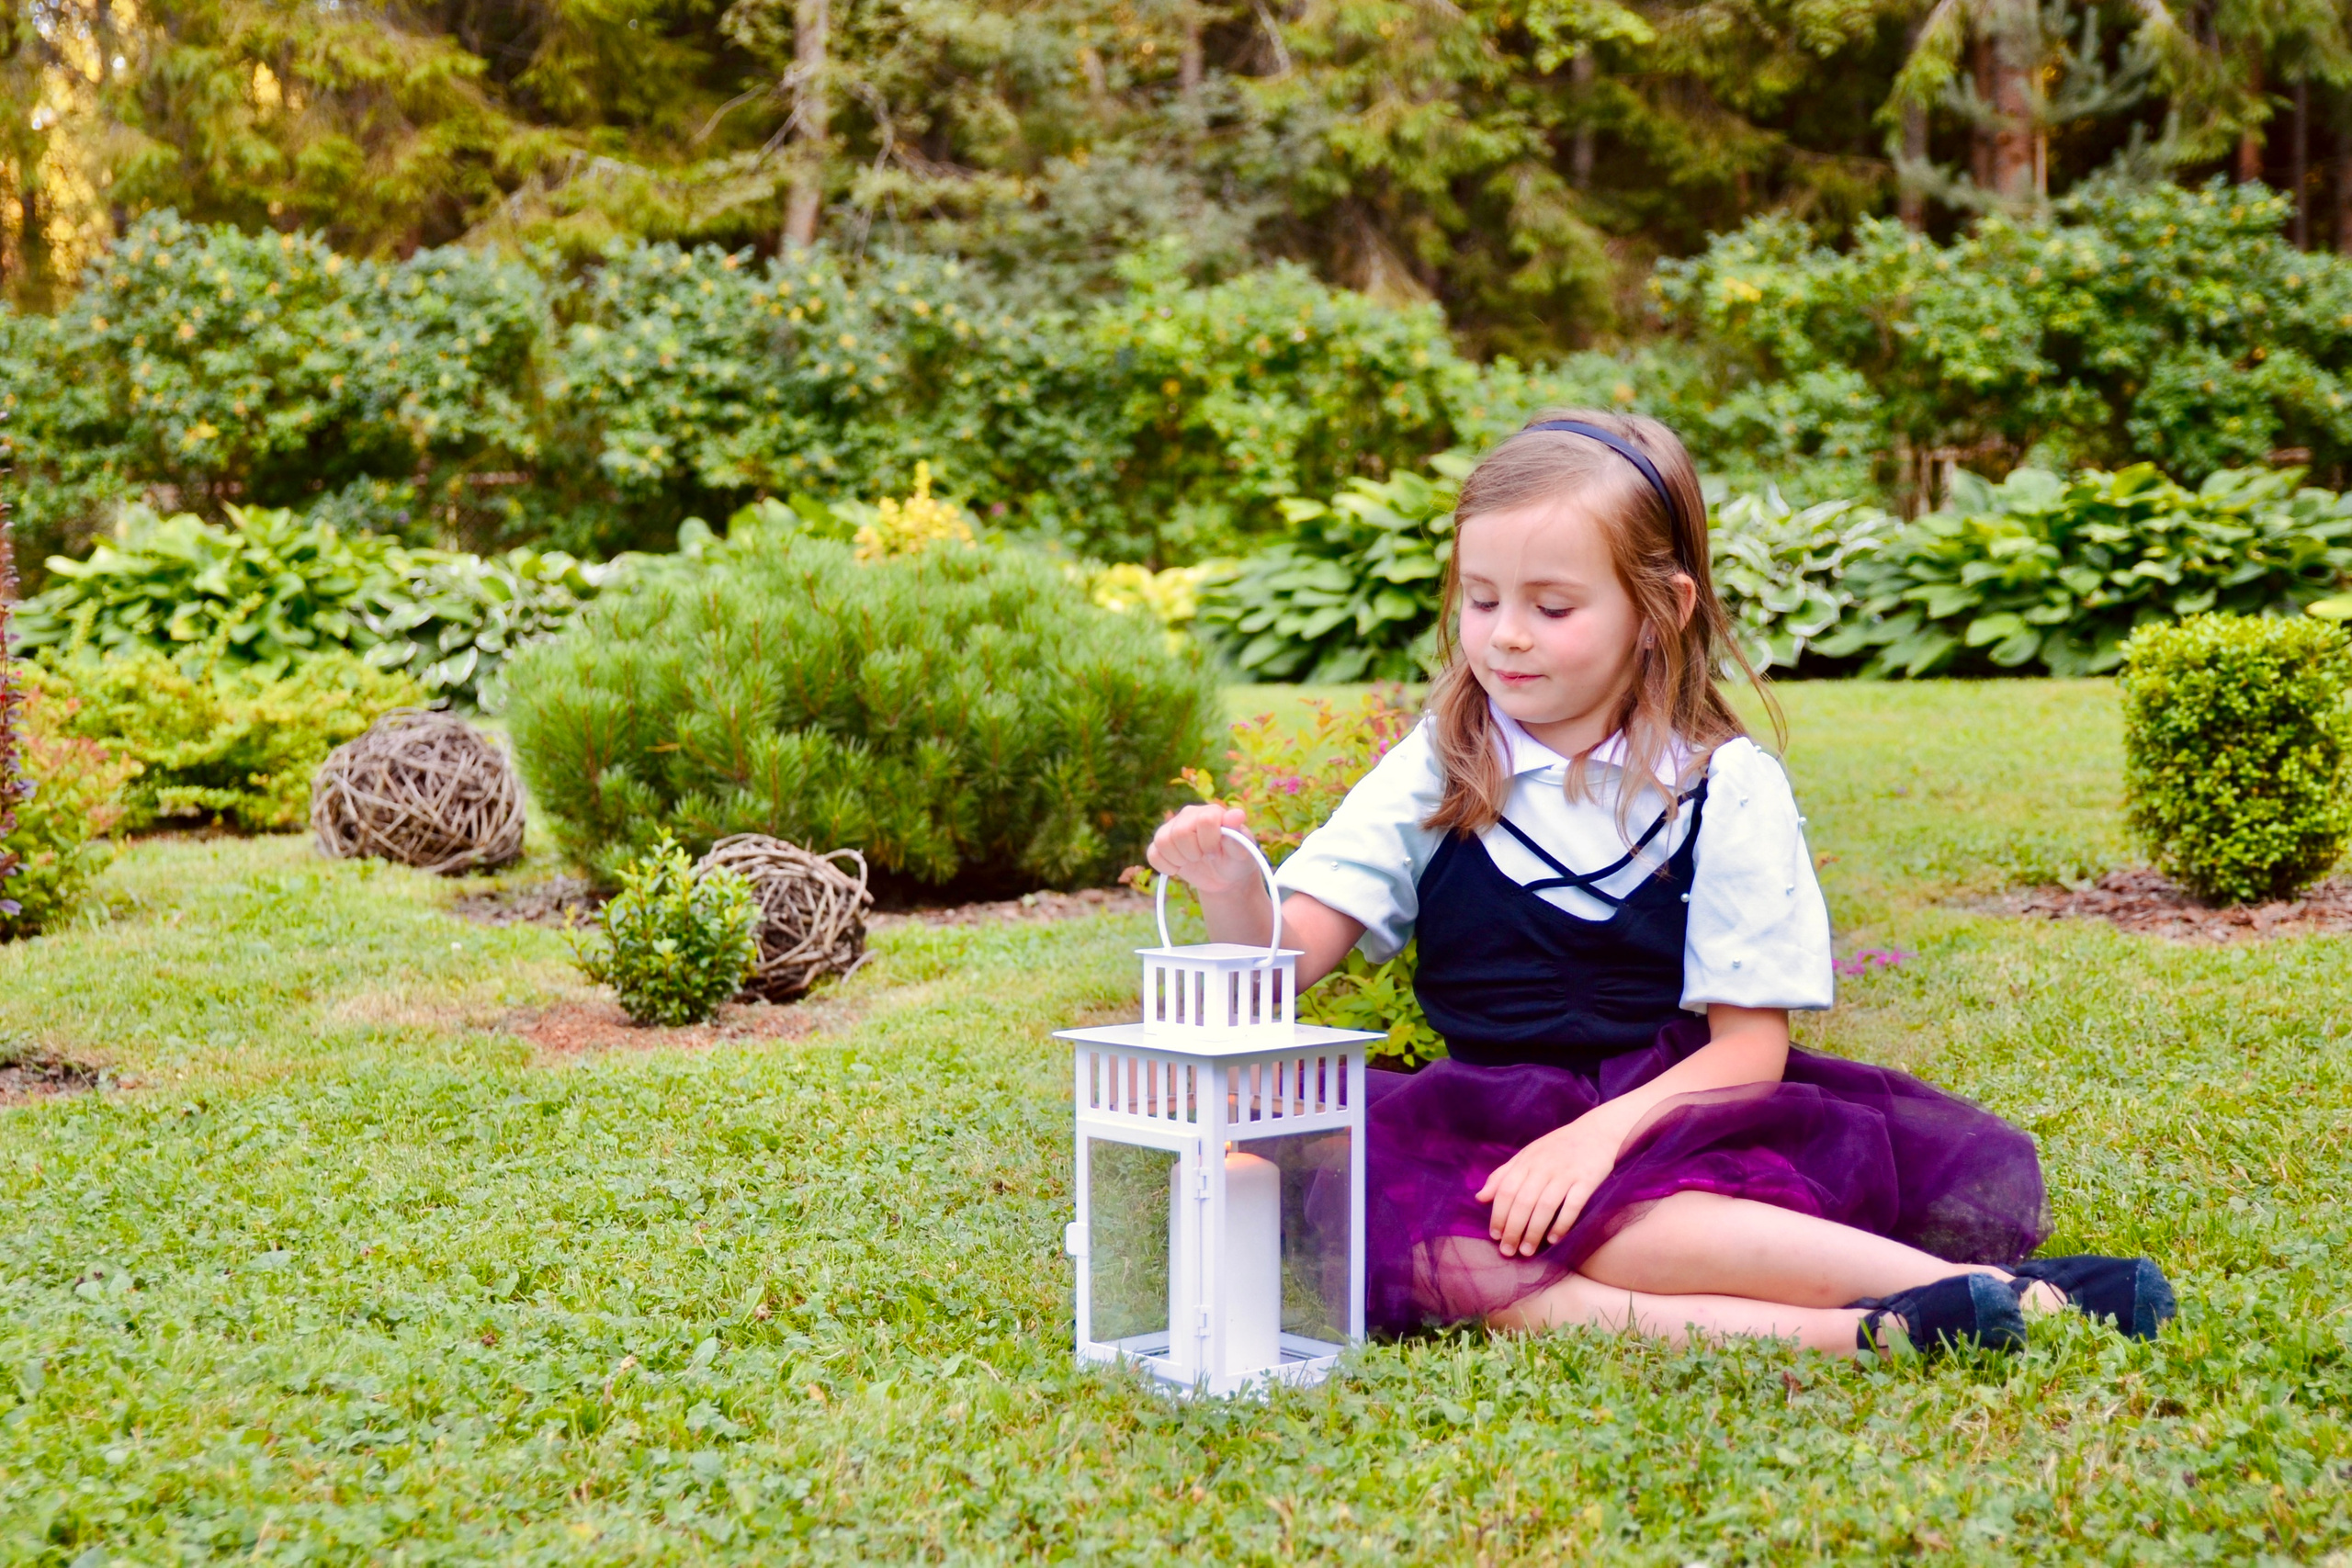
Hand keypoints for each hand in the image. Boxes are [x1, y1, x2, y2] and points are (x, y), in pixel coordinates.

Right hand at [1146, 803, 1259, 894]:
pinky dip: (1165, 866)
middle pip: (1179, 832)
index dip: (1209, 842)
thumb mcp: (1242, 852)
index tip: (1216, 852)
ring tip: (1193, 861)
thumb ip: (1239, 835)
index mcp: (1211, 812)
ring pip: (1162, 841)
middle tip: (1204, 857)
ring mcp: (1173, 828)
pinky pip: (1152, 854)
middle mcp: (1189, 815)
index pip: (1204, 821)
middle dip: (1193, 853)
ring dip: (1179, 860)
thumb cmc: (1236, 860)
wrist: (1225, 877)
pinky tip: (1178, 868)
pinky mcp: (1161, 844)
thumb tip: (1237, 814)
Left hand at [1475, 1113, 1622, 1256]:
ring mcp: (1566, 1173)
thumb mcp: (1527, 1155)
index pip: (1506, 1190)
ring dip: (1534, 1231)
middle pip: (1523, 1202)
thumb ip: (1503, 1176)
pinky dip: (1562, 1224)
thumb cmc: (1557, 1147)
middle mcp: (1544, 1166)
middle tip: (1508, 1251)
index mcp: (1526, 1161)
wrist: (1596, 1132)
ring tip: (1527, 1251)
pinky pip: (1573, 1205)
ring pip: (1545, 1206)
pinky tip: (1554, 1240)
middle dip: (1513, 1229)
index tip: (1495, 1236)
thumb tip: (1480, 1198)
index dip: (1498, 1215)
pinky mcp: (1587, 1179)